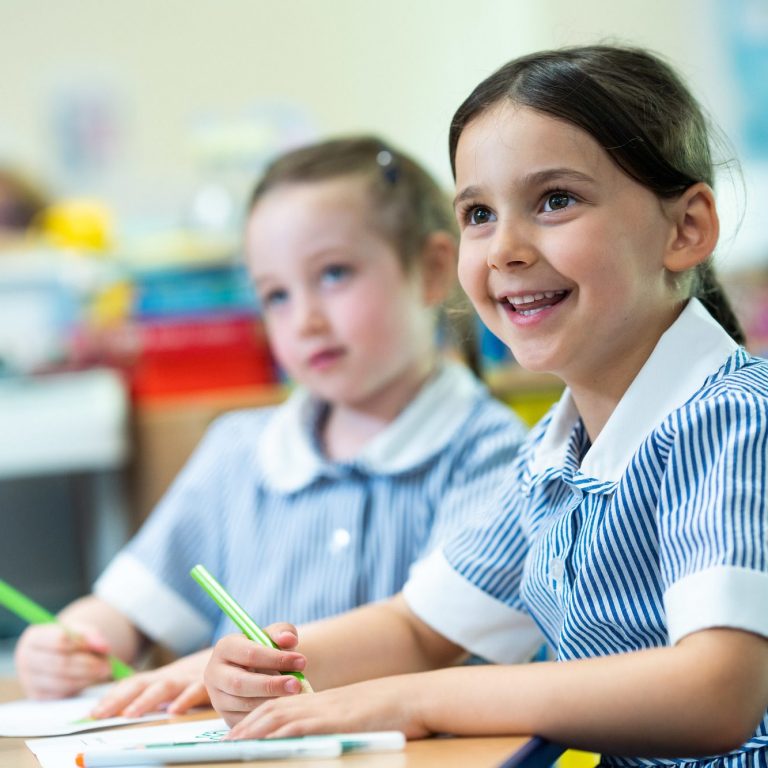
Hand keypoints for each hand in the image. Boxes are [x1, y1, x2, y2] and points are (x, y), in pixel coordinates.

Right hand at [15, 623, 112, 698]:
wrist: (58, 655)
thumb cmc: (70, 641)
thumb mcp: (80, 631)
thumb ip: (92, 635)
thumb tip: (103, 647)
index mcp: (34, 638)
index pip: (58, 640)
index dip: (82, 645)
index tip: (103, 648)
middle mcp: (26, 659)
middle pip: (59, 664)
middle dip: (88, 666)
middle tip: (108, 666)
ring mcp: (29, 680)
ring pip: (60, 682)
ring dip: (86, 678)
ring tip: (103, 672)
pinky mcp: (37, 696)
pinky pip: (60, 694)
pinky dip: (79, 687)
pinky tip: (90, 680)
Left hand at [91, 651, 211, 718]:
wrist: (238, 656)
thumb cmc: (206, 675)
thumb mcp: (180, 682)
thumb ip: (160, 694)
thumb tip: (130, 712)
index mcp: (164, 676)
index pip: (133, 683)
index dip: (113, 696)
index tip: (93, 712)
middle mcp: (173, 675)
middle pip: (142, 684)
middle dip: (118, 699)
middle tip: (100, 714)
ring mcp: (190, 678)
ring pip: (165, 686)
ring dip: (145, 700)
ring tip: (129, 714)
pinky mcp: (209, 682)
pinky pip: (197, 690)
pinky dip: (186, 699)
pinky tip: (175, 711)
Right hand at [204, 624, 307, 726]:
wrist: (256, 670)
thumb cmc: (266, 650)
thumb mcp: (274, 636)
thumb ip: (283, 632)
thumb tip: (288, 639)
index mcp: (225, 647)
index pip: (250, 654)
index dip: (276, 658)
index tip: (302, 662)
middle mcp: (214, 673)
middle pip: (240, 683)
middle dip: (271, 685)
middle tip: (297, 684)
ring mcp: (217, 697)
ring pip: (243, 704)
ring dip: (271, 701)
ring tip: (294, 695)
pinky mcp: (225, 716)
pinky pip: (245, 720)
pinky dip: (265, 715)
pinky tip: (284, 707)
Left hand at [227, 675, 429, 739]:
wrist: (415, 697)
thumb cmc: (392, 710)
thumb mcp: (357, 718)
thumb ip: (335, 725)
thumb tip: (321, 740)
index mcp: (323, 702)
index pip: (283, 707)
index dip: (258, 719)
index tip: (240, 733)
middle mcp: (320, 703)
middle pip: (274, 711)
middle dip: (248, 726)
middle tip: (226, 741)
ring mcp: (327, 711)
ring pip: (281, 717)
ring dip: (254, 730)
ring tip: (234, 743)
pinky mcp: (335, 721)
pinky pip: (300, 727)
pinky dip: (278, 735)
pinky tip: (264, 743)